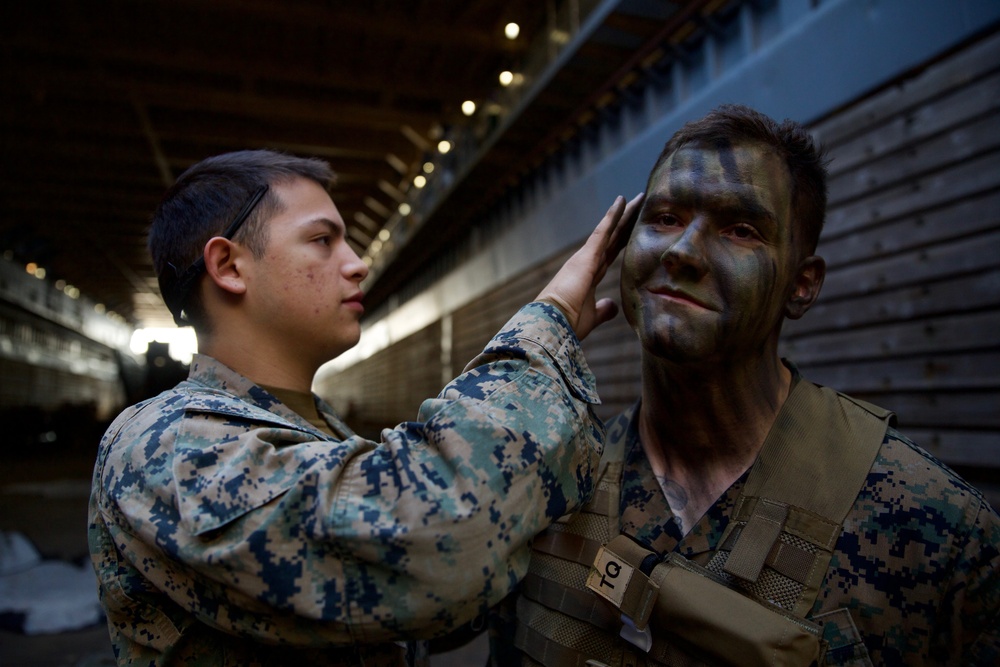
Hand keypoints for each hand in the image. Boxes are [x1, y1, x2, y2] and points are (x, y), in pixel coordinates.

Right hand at [536, 193, 643, 339]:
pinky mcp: (586, 257)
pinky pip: (602, 232)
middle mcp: (587, 262)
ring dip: (625, 214)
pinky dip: (613, 216)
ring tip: (638, 198)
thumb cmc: (566, 324)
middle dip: (627, 222)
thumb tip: (613, 305)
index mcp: (589, 275)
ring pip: (610, 230)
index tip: (635, 227)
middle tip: (640, 203)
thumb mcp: (592, 316)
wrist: (550, 324)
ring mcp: (586, 258)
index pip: (611, 253)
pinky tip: (622, 201)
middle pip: (613, 238)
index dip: (623, 239)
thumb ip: (603, 309)